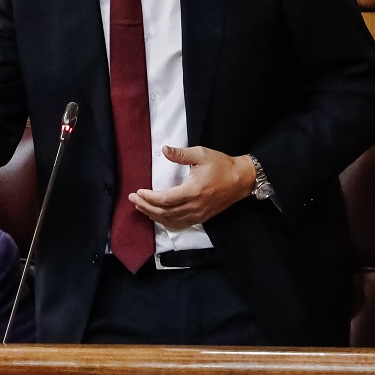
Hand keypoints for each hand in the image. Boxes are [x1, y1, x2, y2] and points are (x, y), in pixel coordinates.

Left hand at [128, 145, 255, 229]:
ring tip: (141, 207)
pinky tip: (157, 217)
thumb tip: (164, 149)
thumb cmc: (221, 165)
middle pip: (165, 212)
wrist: (241, 179)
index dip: (149, 198)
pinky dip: (166, 222)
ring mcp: (199, 214)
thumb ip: (181, 153)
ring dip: (153, 215)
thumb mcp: (201, 154)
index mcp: (194, 191)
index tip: (138, 191)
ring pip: (171, 221)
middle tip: (133, 199)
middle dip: (146, 207)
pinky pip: (180, 224)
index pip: (165, 199)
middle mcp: (195, 206)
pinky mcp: (202, 218)